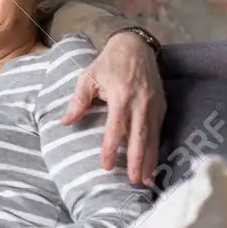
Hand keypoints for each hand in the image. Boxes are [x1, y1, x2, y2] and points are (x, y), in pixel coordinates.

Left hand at [62, 31, 163, 184]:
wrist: (136, 46)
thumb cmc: (108, 63)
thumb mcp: (88, 77)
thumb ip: (78, 101)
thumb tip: (64, 122)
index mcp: (121, 96)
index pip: (116, 128)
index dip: (110, 148)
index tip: (105, 166)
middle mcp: (141, 103)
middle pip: (139, 137)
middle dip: (137, 161)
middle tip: (133, 181)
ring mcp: (154, 106)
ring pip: (152, 137)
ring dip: (150, 160)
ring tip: (147, 180)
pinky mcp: (162, 107)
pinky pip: (159, 132)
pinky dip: (156, 149)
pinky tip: (154, 164)